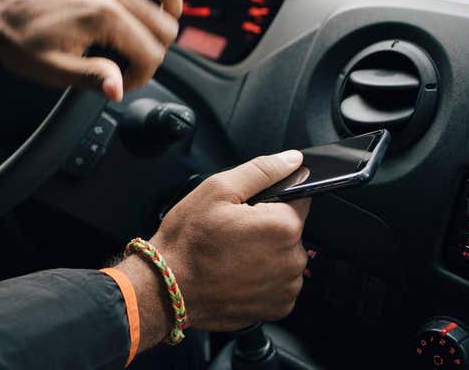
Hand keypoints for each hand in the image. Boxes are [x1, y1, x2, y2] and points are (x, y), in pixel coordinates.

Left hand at [0, 0, 192, 100]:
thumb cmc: (21, 42)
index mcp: (103, 15)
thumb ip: (93, 77)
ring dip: (171, 6)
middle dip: (152, 50)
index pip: (150, 53)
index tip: (120, 81)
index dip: (140, 75)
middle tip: (126, 65)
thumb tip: (119, 88)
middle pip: (163, 23)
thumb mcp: (54, 70)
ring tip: (157, 28)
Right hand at [118, 150, 310, 349]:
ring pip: (284, 257)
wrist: (169, 288)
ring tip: (231, 255)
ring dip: (266, 254)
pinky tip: (236, 274)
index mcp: (283, 226)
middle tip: (232, 233)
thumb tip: (293, 159)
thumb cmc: (188, 240)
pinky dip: (262, 278)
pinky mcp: (277, 308)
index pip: (299, 199)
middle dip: (267, 227)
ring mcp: (286, 288)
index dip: (270, 200)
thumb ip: (261, 170)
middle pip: (291, 230)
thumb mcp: (217, 190)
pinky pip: (279, 284)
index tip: (246, 210)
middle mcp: (292, 259)